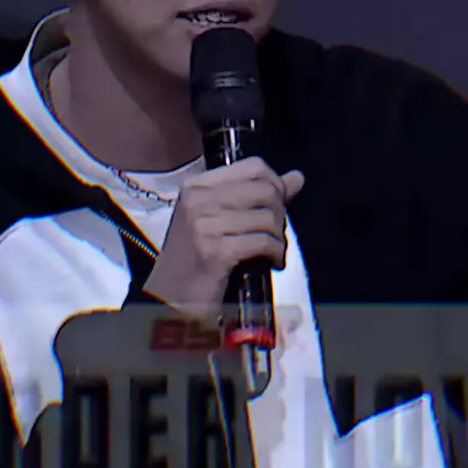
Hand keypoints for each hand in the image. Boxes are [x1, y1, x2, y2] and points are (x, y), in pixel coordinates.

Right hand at [143, 156, 304, 325]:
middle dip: (280, 214)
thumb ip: (258, 197)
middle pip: (264, 190)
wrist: (170, 300)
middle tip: (275, 235)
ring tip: (272, 252)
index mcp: (197, 186)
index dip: (276, 184)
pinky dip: (275, 253)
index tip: (279, 206)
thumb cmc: (196, 259)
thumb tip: (297, 177)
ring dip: (278, 238)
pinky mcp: (214, 251)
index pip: (254, 167)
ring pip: (267, 217)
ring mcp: (203, 224)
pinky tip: (271, 263)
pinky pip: (263, 241)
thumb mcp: (221, 220)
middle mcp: (197, 199)